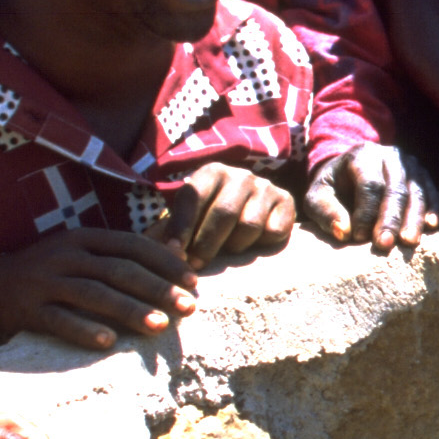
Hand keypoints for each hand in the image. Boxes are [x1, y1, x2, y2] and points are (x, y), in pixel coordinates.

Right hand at [0, 227, 198, 350]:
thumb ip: (125, 252)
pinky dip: (84, 330)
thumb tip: (177, 247)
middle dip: (157, 288)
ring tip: (159, 327)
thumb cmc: (47, 274)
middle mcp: (63, 254)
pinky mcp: (24, 308)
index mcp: (81, 237)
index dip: (165, 262)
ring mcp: (42, 281)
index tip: (193, 281)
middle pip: (118, 269)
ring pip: (93, 294)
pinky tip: (109, 343)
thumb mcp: (82, 254)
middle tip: (188, 307)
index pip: (131, 244)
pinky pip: (58, 320)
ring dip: (129, 310)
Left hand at [156, 161, 295, 268]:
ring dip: (234, 246)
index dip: (182, 226)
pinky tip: (253, 244)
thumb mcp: (187, 219)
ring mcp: (266, 186)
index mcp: (211, 172)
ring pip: (249, 225)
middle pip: (224, 213)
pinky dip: (261, 244)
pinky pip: (273, 231)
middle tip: (196, 266)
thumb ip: (167, 233)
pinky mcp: (287, 201)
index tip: (174, 252)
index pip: (194, 197)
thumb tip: (150, 250)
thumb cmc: (209, 219)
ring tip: (227, 251)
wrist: (253, 209)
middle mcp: (240, 174)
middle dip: (207, 244)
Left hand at [304, 144, 438, 253]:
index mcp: (362, 155)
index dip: (366, 213)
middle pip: (395, 188)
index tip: (358, 238)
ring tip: (409, 242)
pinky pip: (432, 192)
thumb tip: (344, 233)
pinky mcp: (423, 175)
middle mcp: (390, 155)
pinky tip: (433, 226)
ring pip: (417, 191)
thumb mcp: (317, 197)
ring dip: (414, 219)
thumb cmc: (334, 189)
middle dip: (390, 219)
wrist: (351, 173)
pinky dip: (434, 209)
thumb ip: (325, 213)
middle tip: (385, 244)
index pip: (369, 185)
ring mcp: (410, 163)